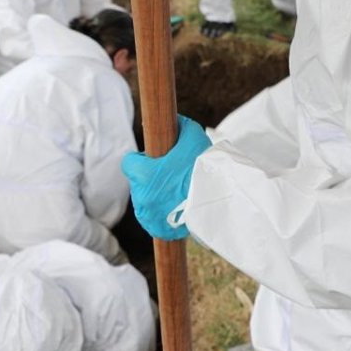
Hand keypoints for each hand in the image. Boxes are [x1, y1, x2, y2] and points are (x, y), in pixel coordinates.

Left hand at [120, 115, 211, 240]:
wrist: (221, 201)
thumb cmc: (206, 167)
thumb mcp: (194, 137)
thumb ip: (180, 127)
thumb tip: (174, 121)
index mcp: (143, 174)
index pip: (129, 163)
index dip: (141, 160)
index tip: (155, 160)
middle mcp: (141, 197)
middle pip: (137, 182)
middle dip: (150, 178)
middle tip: (172, 176)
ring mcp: (147, 215)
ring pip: (144, 200)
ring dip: (155, 195)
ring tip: (177, 192)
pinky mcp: (155, 228)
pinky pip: (152, 217)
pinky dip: (160, 212)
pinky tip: (175, 207)